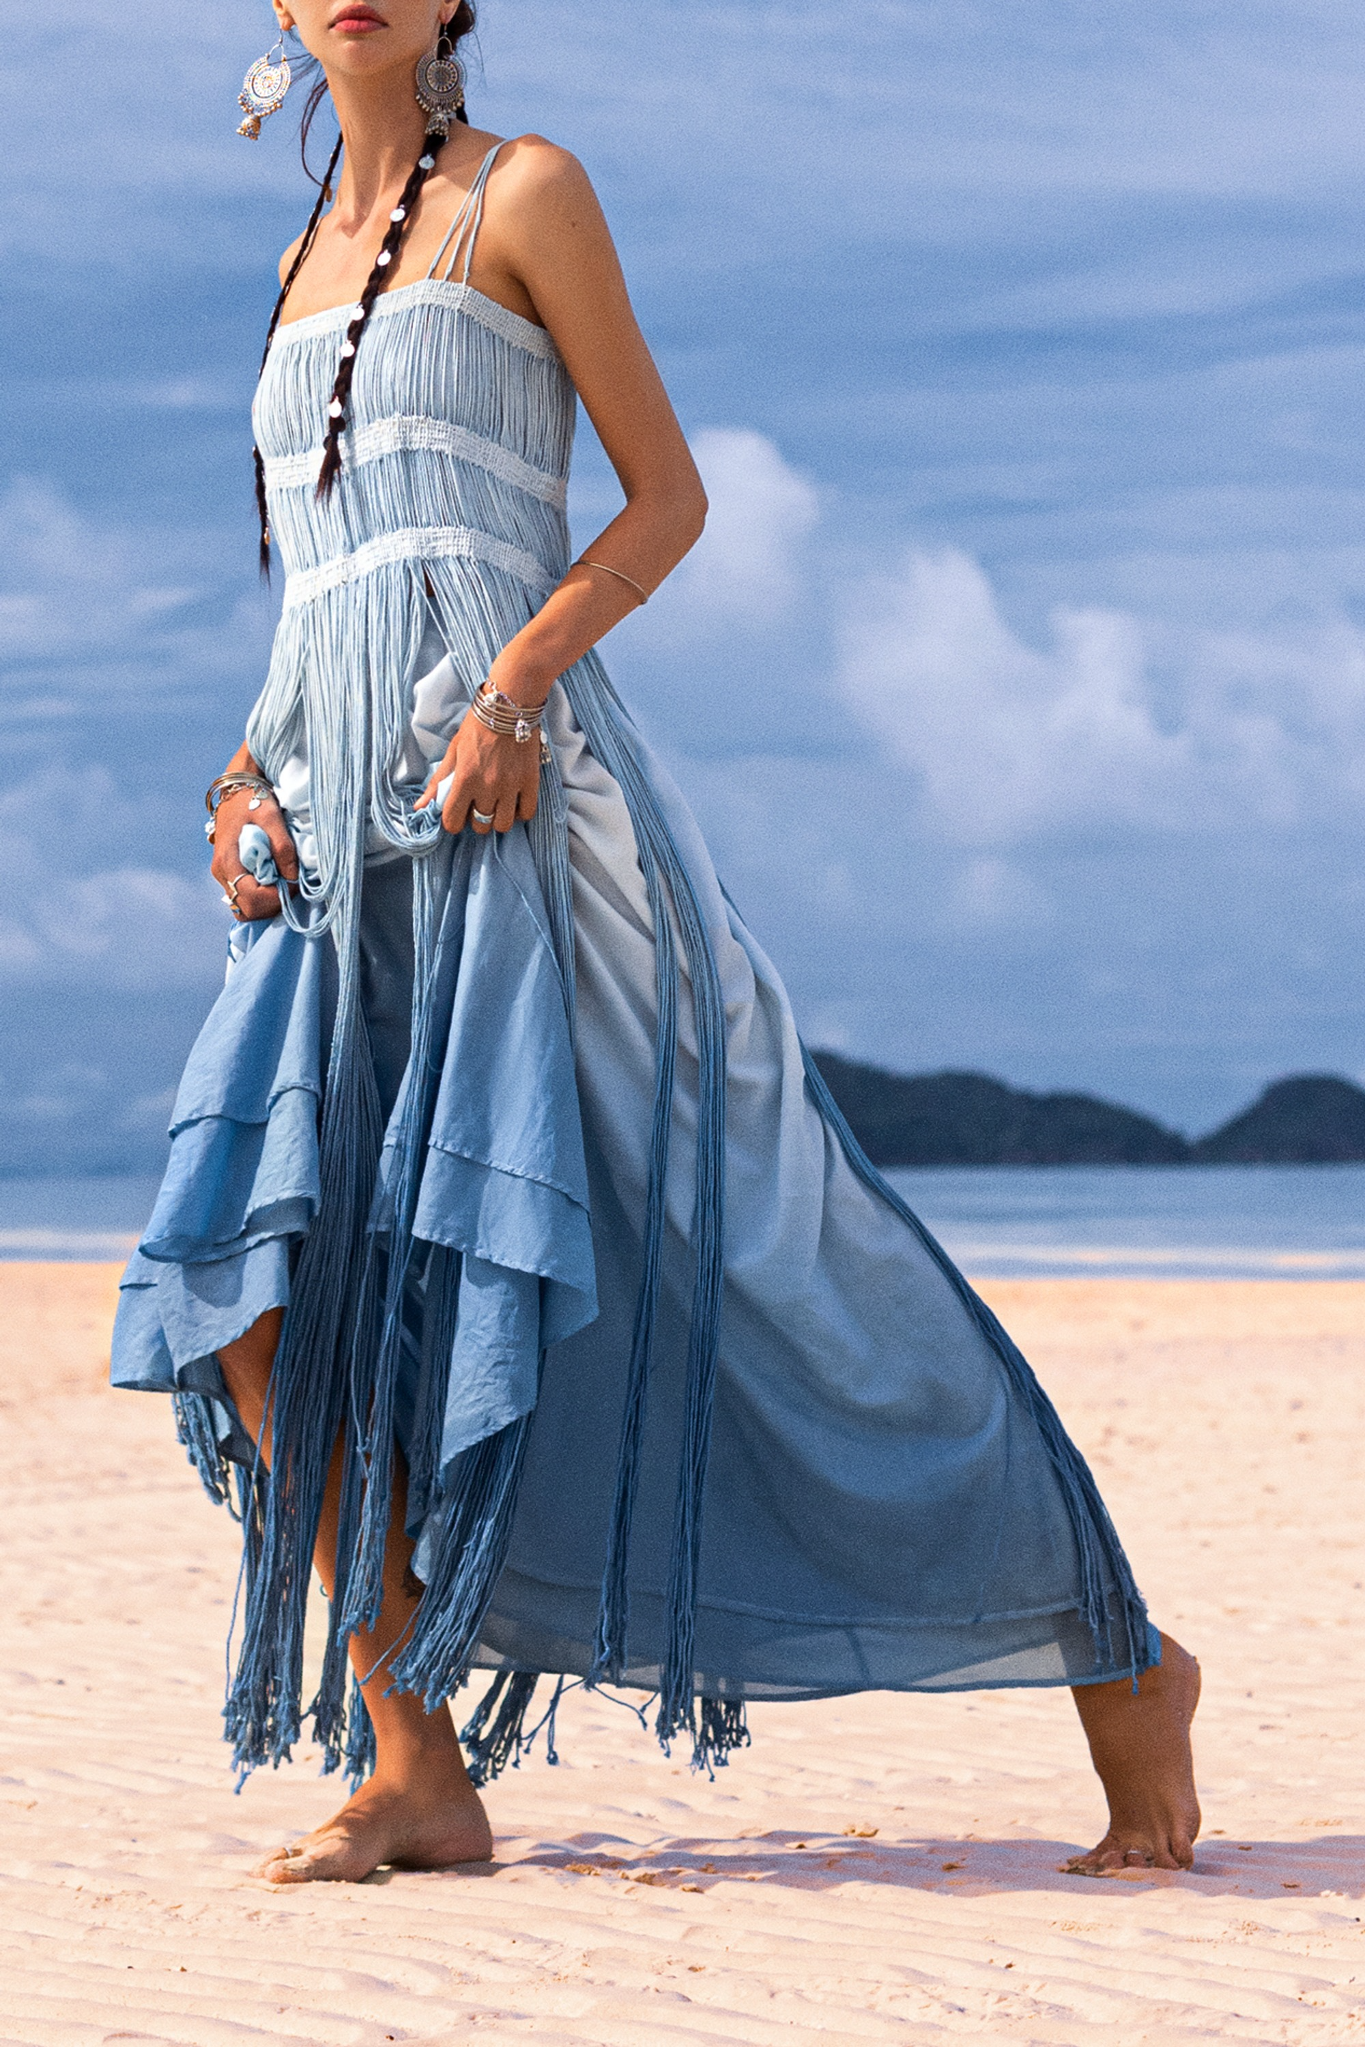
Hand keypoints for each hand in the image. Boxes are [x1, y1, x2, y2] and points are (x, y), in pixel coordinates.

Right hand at [210, 788, 298, 921]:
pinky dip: (262, 896)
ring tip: (283, 883)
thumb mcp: (271, 817)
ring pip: (245, 907)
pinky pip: (245, 897)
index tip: (292, 885)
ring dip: (267, 903)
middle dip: (272, 904)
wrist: (238, 789)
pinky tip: (275, 880)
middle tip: (291, 885)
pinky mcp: (230, 873)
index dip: (274, 899)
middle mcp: (221, 872)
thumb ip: (282, 847)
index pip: (250, 898)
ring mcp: (224, 875)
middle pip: (247, 909)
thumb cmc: (253, 800)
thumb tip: (293, 877)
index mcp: (227, 861)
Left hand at [417, 706, 540, 834]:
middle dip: (476, 819)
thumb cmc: (477, 728)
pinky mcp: (530, 782)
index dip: (453, 821)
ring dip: (497, 818)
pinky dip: (519, 812)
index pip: (453, 821)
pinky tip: (513, 801)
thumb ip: (438, 782)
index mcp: (465, 779)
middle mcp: (487, 787)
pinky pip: (526, 813)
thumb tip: (420, 807)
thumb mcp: (453, 751)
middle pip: (480, 826)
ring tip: (497, 804)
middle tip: (478, 804)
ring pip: (503, 825)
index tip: (457, 813)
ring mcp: (511, 786)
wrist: (509, 708)